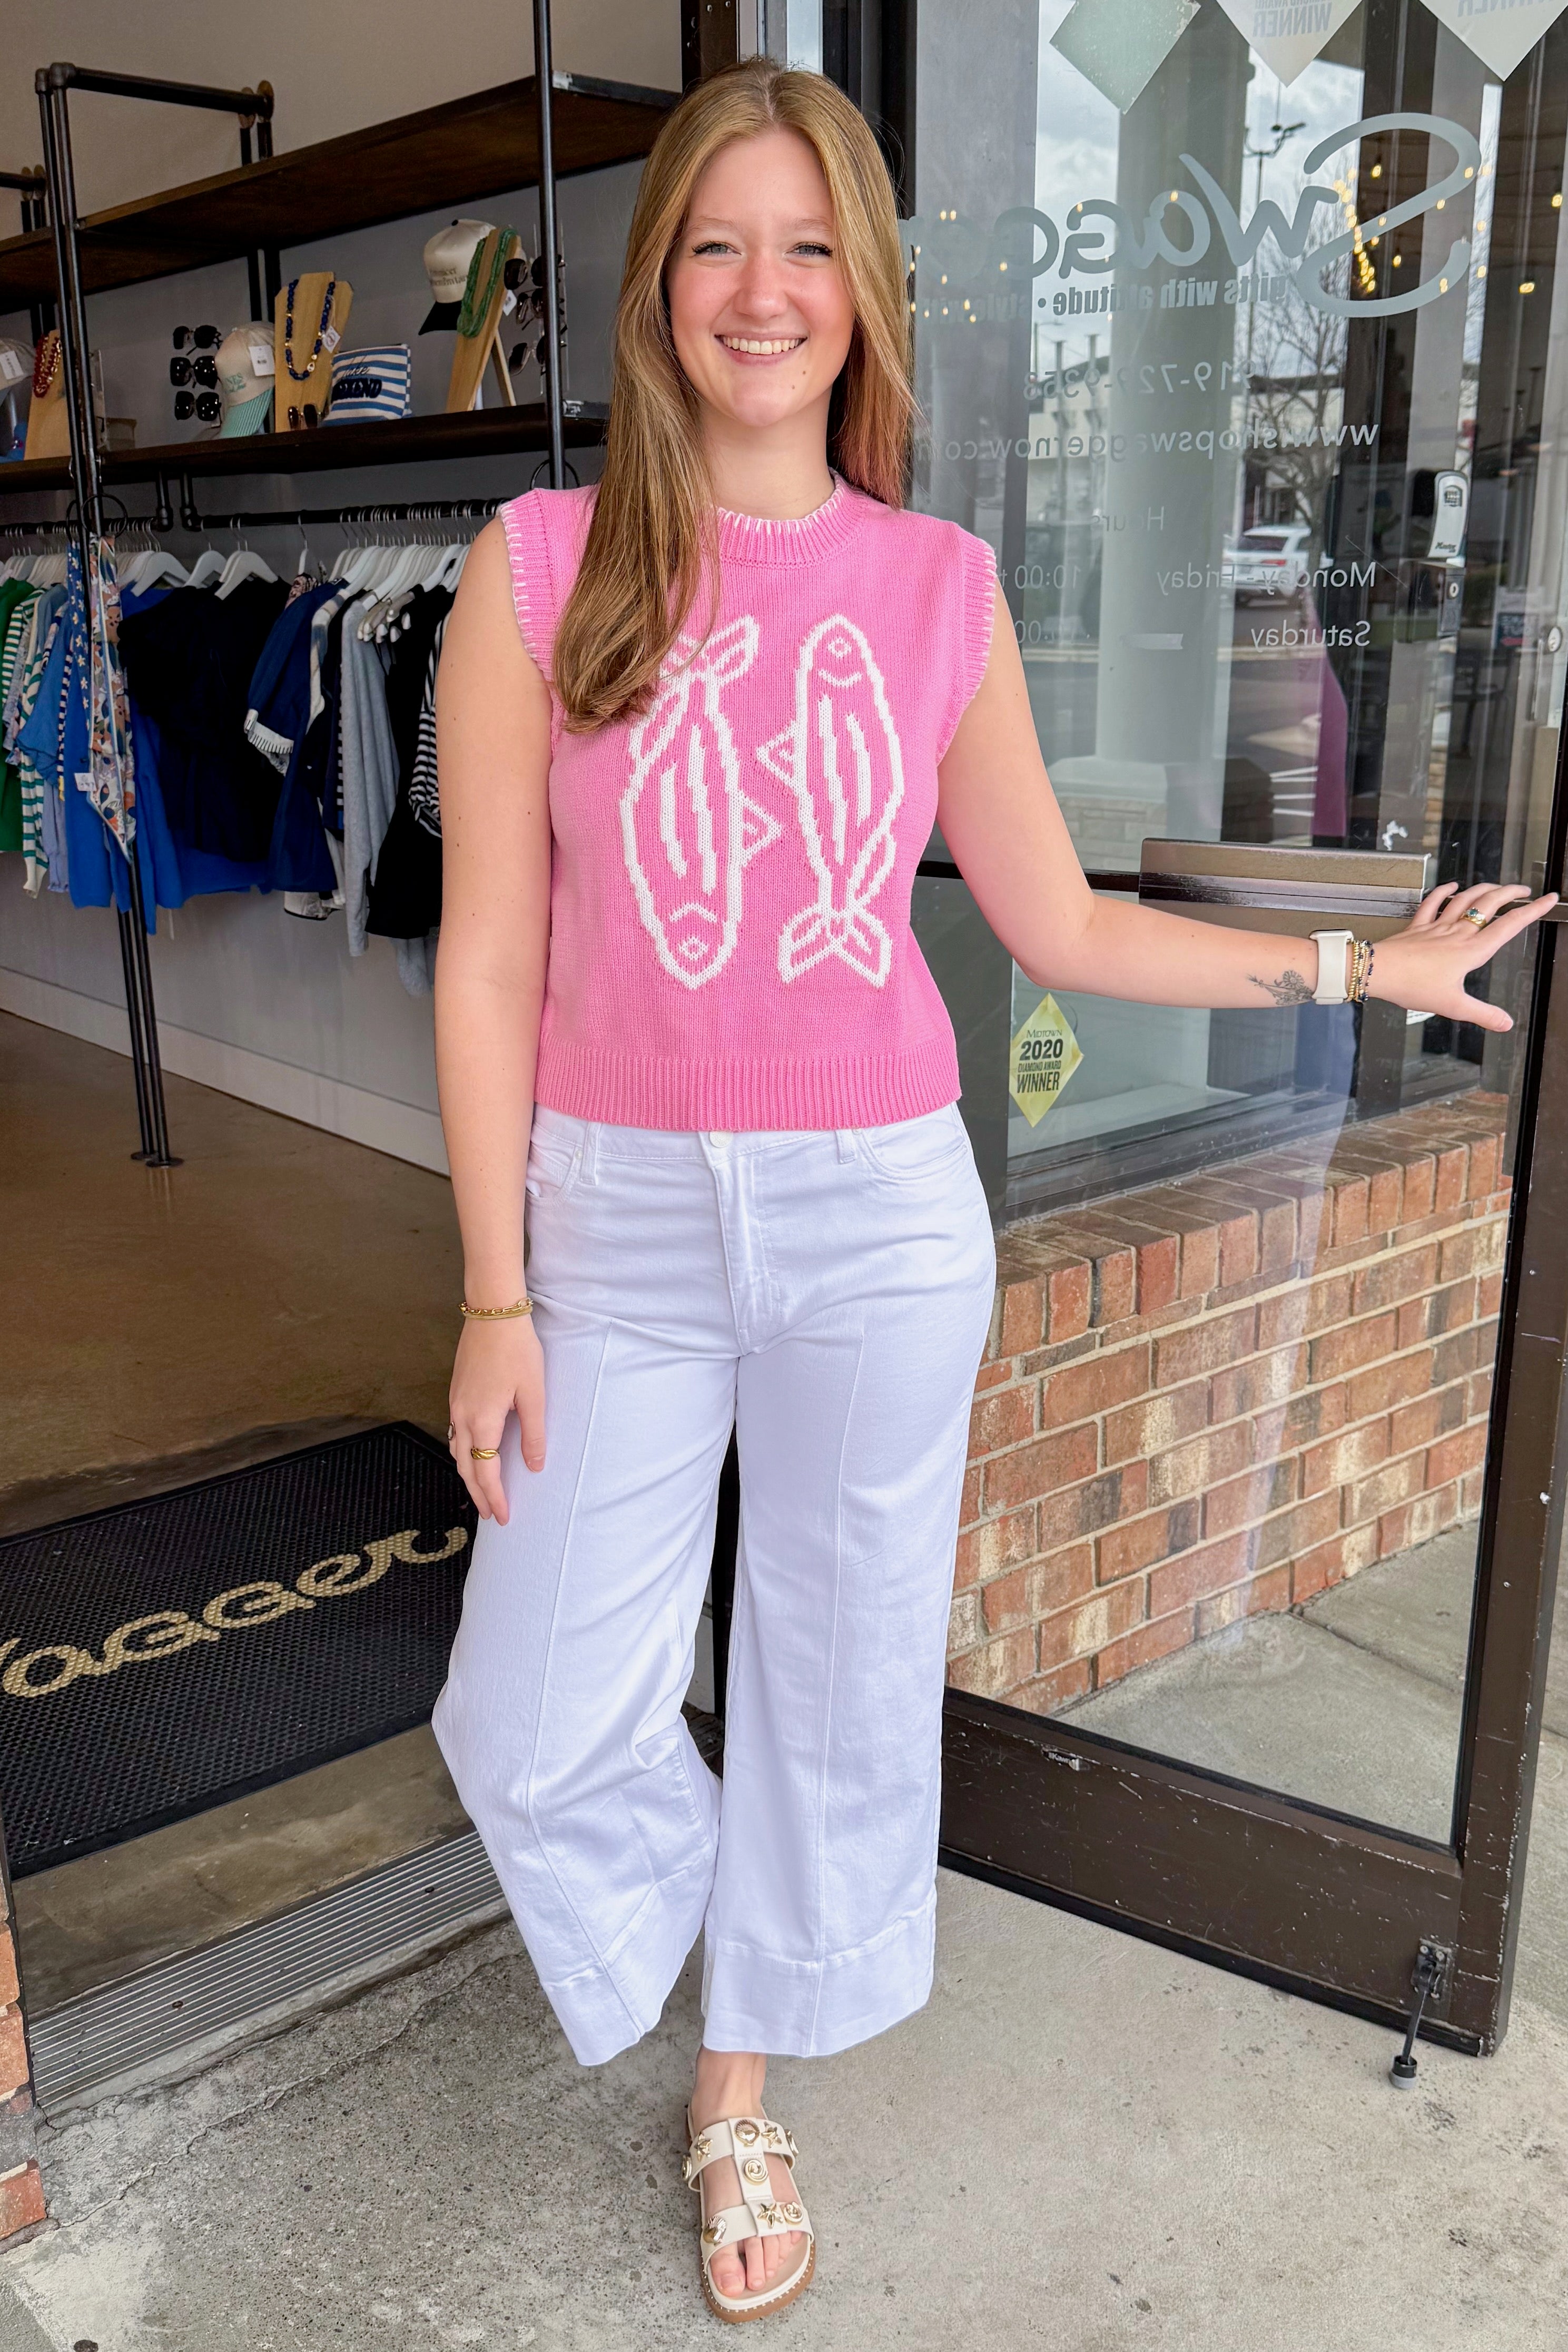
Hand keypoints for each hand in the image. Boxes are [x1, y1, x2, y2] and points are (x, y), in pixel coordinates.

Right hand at [448, 1315, 545, 1524]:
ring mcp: (456, 1404)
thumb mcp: (534, 1394)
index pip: (485, 1472)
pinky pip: (455, 1433)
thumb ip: (534, 1434)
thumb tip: (534, 1467)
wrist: (492, 1313)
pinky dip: (463, 1454)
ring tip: (482, 1492)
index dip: (495, 1497)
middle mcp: (463, 1417)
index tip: (503, 1517)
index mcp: (482, 1421)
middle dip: (478, 1494)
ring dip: (468, 1475)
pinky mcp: (456, 1393)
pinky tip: (473, 1455)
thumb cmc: (517, 1351)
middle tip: (490, 1515)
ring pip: (457, 1451)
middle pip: (465, 1467)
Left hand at [1370, 882, 1558, 1033]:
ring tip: (1497, 885)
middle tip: (1525, 889)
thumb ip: (1482, 1014)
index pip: (1510, 925)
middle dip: (1511, 892)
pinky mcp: (1418, 926)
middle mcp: (1458, 933)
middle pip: (1490, 903)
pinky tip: (1452, 886)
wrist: (1379, 971)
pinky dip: (1444, 891)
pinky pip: (1433, 903)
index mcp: (1471, 950)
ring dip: (1484, 888)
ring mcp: (1437, 926)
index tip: (1547, 900)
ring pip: (1466, 899)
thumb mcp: (1453, 1005)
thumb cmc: (1412, 986)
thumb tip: (1505, 1023)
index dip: (1533, 910)